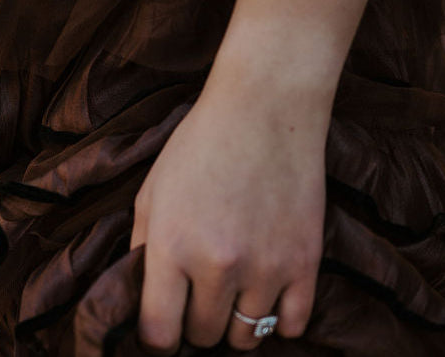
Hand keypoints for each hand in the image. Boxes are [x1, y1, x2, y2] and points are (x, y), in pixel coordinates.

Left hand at [130, 77, 326, 352]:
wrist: (264, 110)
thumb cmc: (199, 145)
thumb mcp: (152, 190)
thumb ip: (141, 246)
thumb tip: (139, 296)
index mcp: (170, 244)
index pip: (158, 332)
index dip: (155, 337)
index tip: (161, 326)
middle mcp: (216, 264)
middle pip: (203, 336)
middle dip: (195, 323)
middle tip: (196, 296)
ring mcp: (265, 267)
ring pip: (247, 338)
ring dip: (234, 322)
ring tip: (229, 292)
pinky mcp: (305, 264)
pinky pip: (293, 326)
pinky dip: (278, 319)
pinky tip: (264, 292)